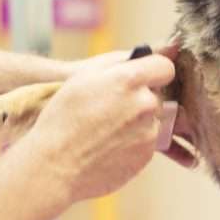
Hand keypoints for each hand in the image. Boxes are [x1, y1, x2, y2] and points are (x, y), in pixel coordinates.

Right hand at [28, 53, 174, 202]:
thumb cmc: (63, 118)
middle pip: (156, 95)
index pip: (164, 67)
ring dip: (137, 121)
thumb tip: (154, 53)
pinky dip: (133, 142)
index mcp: (129, 80)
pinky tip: (108, 146)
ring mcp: (149, 132)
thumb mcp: (84, 77)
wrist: (55, 166)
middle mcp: (145, 104)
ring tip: (105, 130)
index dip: (152, 71)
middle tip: (111, 109)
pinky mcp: (147, 155)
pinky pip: (147, 142)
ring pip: (152, 119)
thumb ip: (122, 62)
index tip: (140, 78)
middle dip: (140, 98)